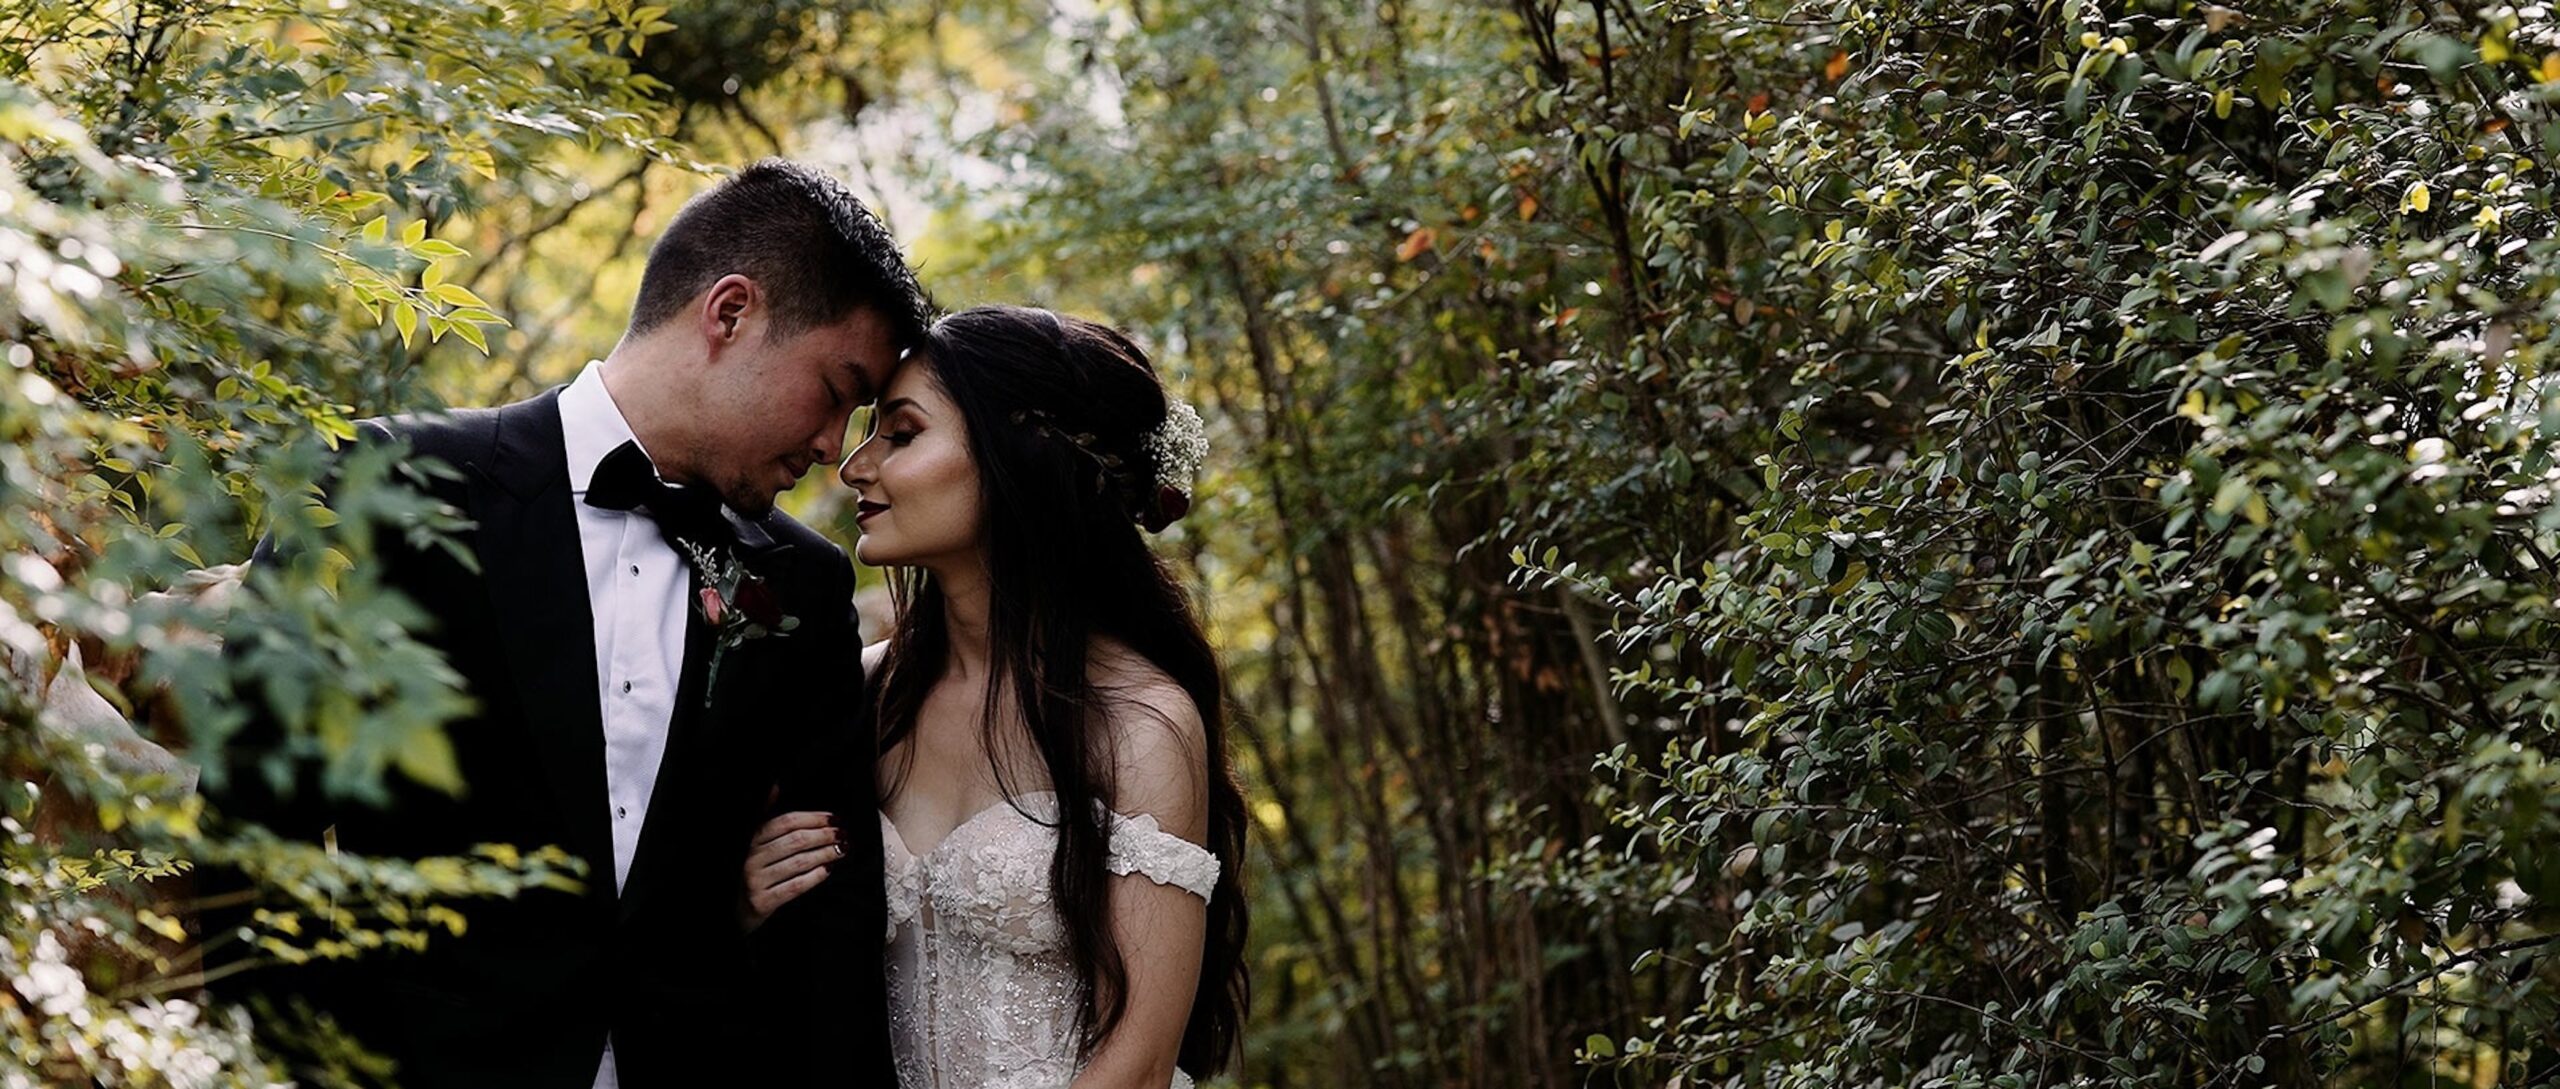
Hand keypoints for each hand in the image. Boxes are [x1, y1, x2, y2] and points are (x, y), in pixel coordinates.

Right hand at [741, 810, 841, 931]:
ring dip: (825, 854)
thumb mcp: (752, 842)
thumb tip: (776, 786)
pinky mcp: (761, 902)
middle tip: (843, 833)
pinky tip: (828, 870)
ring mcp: (754, 881)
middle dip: (824, 835)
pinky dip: (815, 877)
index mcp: (750, 840)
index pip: (786, 822)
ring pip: (799, 862)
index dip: (813, 818)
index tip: (833, 818)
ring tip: (842, 849)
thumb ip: (764, 815)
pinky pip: (795, 886)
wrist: (733, 909)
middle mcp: (750, 858)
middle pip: (796, 841)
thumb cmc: (750, 871)